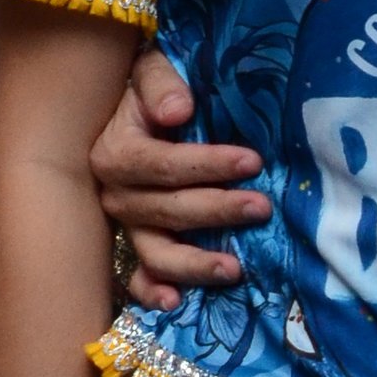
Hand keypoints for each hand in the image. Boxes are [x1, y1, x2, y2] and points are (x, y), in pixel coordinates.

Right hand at [89, 43, 265, 306]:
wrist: (132, 112)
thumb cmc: (152, 93)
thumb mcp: (152, 72)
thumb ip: (161, 85)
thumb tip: (178, 111)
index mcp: (115, 153)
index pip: (161, 166)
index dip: (206, 165)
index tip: (252, 161)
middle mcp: (115, 195)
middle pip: (166, 212)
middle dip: (217, 211)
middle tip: (262, 207)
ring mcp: (126, 226)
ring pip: (155, 254)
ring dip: (194, 265)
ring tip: (235, 268)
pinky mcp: (136, 247)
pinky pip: (138, 279)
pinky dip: (153, 293)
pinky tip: (177, 303)